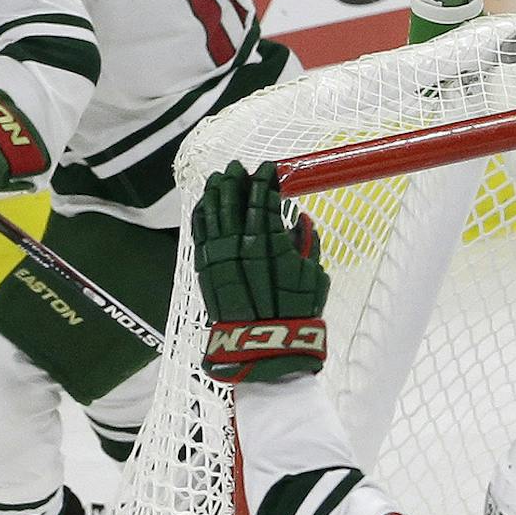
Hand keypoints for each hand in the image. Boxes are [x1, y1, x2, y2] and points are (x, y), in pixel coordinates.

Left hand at [192, 160, 330, 382]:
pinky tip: (203, 204)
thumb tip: (300, 220)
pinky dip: (201, 216)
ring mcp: (221, 257)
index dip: (266, 180)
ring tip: (218, 178)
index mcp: (272, 244)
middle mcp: (243, 246)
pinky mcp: (206, 270)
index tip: (269, 167)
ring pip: (213, 215)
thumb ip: (308, 244)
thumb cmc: (297, 314)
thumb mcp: (315, 277)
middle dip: (237, 180)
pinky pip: (200, 235)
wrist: (263, 347)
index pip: (265, 201)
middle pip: (235, 202)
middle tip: (239, 166)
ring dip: (215, 193)